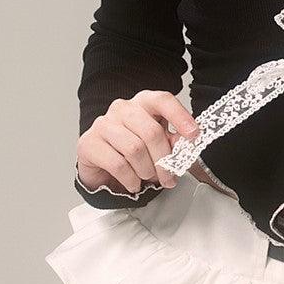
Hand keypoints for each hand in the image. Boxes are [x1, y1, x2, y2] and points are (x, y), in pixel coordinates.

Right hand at [76, 90, 199, 197]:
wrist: (102, 167)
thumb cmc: (133, 151)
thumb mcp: (159, 145)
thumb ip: (173, 141)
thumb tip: (186, 144)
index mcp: (143, 103)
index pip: (163, 100)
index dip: (180, 116)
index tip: (194, 135)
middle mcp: (122, 108)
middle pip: (151, 131)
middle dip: (164, 160)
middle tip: (169, 177)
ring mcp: (103, 124)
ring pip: (135, 149)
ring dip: (146, 170)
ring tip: (147, 178)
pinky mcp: (88, 143)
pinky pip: (117, 164)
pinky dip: (131, 179)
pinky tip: (133, 183)